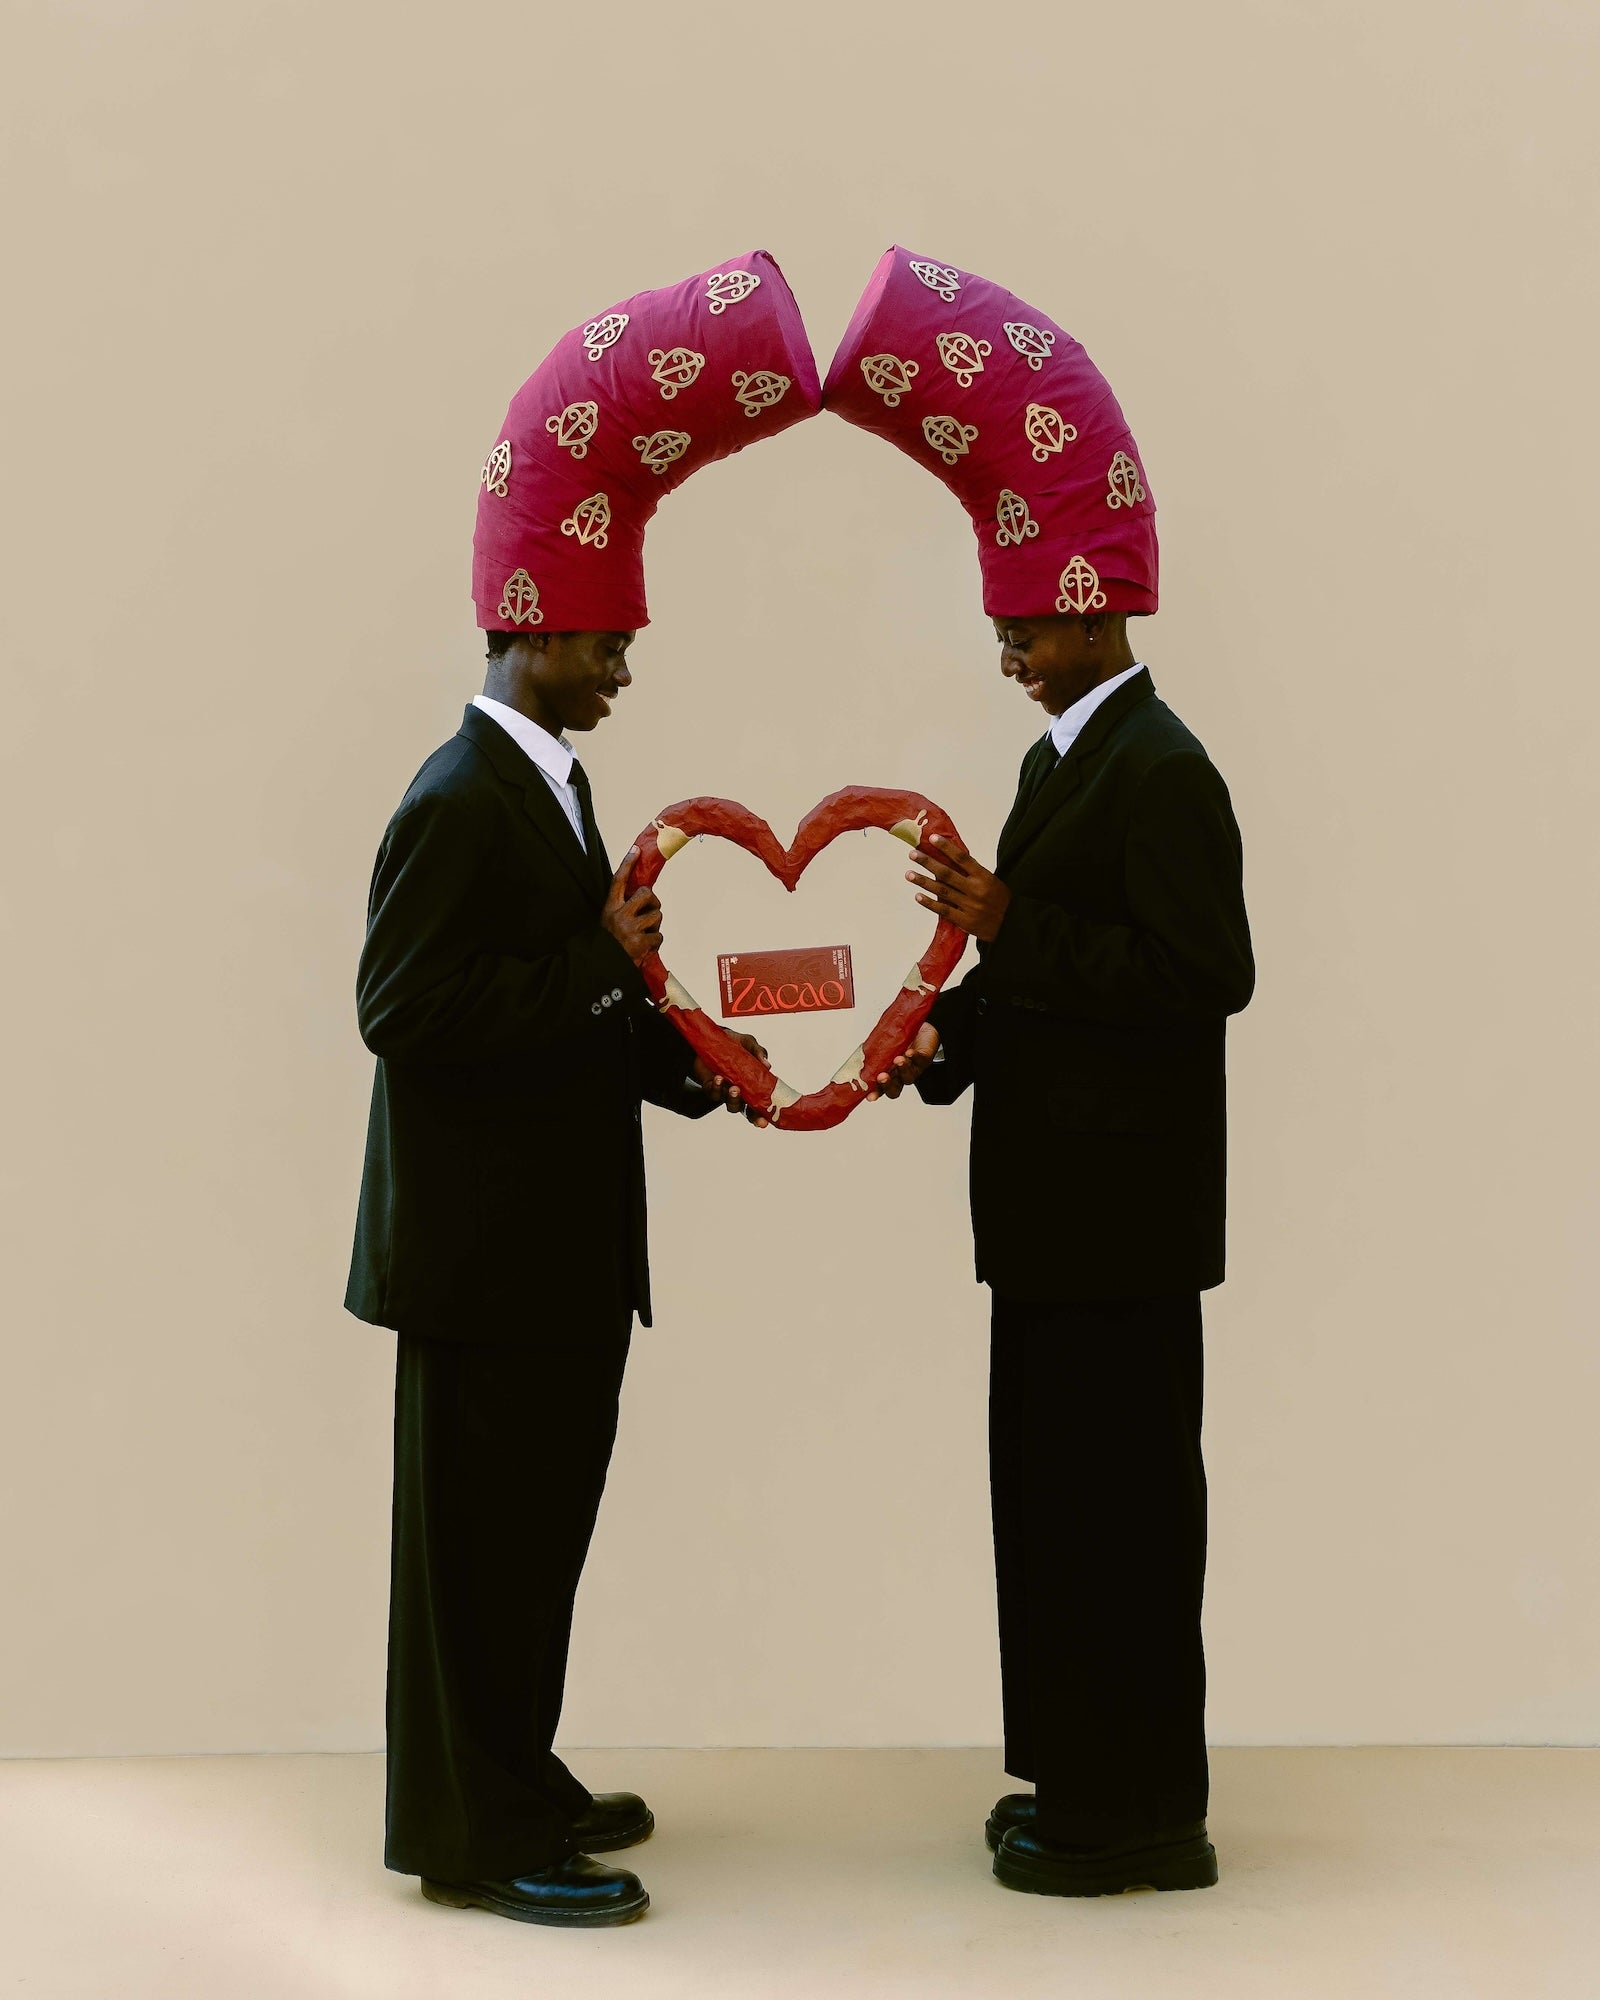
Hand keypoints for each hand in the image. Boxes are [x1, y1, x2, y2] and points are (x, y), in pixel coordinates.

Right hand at [601, 848, 663, 962]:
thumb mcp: (609, 921)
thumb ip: (623, 909)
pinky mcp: (640, 942)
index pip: (619, 880)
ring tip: (645, 934)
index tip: (636, 850)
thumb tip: (643, 897)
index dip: (627, 864)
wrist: (602, 966)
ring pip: (657, 915)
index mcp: (610, 908)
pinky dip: (655, 942)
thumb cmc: (608, 944)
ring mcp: (630, 928)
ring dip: (655, 925)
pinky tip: (646, 947)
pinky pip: (658, 936)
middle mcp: (619, 915)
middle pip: (646, 893)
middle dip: (653, 901)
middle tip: (651, 911)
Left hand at [694, 1033, 771, 1126]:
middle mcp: (740, 1092)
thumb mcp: (749, 1044)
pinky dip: (716, 1087)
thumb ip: (759, 1052)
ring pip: (730, 1104)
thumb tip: (767, 1065)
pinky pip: (713, 1093)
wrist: (711, 1038)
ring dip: (733, 1098)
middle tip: (750, 1107)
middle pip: (746, 1110)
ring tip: (733, 1087)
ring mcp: (724, 1091)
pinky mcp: (710, 1087)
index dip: (762, 1116)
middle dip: (750, 1115)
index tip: (765, 1122)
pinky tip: (718, 1078)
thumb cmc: (734, 1044)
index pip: (760, 1105)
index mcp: (753, 1085)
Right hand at [867, 1021, 939, 1100]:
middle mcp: (901, 1076)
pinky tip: (910, 1052)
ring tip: (898, 1059)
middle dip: (888, 1085)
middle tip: (882, 1076)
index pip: (881, 1089)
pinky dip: (915, 1057)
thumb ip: (873, 1053)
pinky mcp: (924, 1059)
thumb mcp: (883, 1047)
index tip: (869, 1096)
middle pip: (895, 1089)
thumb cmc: (898, 1041)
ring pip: (909, 1077)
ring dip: (903, 1070)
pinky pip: (921, 1061)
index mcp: (889, 1076)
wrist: (917, 1028)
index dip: (875, 1094)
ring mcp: (913, 1069)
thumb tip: (859, 1053)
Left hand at [907, 836, 1010, 941]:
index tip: (933, 839)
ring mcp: (969, 906)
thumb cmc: (1000, 900)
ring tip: (909, 874)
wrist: (1012, 925)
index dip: (947, 848)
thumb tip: (951, 858)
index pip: (962, 858)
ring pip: (942, 891)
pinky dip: (930, 903)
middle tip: (913, 855)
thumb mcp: (992, 881)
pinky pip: (944, 910)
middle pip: (947, 873)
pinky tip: (918, 896)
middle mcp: (976, 890)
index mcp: (984, 877)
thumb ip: (973, 872)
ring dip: (923, 882)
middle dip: (928, 863)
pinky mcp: (965, 921)